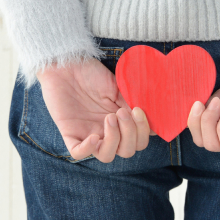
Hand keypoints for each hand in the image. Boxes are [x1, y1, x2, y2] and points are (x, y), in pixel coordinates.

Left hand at [37, 58, 154, 162]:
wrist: (66, 63)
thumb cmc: (90, 73)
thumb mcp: (117, 86)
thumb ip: (132, 102)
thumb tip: (153, 114)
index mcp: (121, 122)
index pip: (139, 140)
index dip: (145, 132)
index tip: (141, 112)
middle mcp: (107, 132)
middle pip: (127, 151)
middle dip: (130, 134)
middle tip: (122, 112)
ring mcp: (88, 134)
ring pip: (107, 156)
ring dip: (114, 140)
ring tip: (110, 117)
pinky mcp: (70, 133)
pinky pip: (78, 154)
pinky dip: (88, 149)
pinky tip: (94, 136)